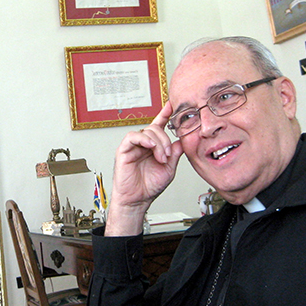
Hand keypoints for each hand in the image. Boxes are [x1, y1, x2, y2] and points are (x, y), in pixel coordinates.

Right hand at [105, 102, 183, 235]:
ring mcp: (133, 146)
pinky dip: (144, 139)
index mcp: (153, 147)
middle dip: (165, 140)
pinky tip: (150, 147)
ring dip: (158, 143)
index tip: (172, 105)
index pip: (159, 126)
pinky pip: (133, 136)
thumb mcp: (169, 169)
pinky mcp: (124, 150)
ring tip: (161, 158)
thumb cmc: (150, 186)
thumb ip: (175, 154)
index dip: (165, 114)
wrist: (137, 200)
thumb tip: (181, 141)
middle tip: (167, 155)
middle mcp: (143, 144)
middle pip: (155, 129)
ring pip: (147, 131)